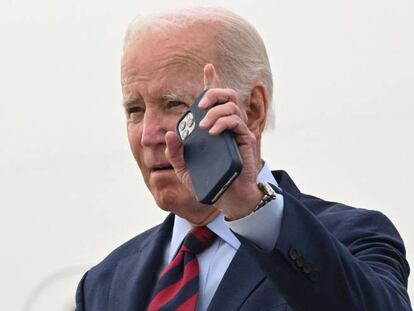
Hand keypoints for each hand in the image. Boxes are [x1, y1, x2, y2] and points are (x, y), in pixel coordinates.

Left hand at [165, 64, 261, 219]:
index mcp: (212, 127)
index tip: (208, 68)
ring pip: (231, 104)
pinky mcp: (244, 138)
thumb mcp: (185, 168)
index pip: (213, 101)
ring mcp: (236, 130)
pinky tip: (213, 131)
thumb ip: (176, 153)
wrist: (227, 196)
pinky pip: (236, 120)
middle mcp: (226, 124)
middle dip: (211, 92)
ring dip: (214, 110)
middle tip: (198, 105)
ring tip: (203, 126)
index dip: (211, 82)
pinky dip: (223, 122)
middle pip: (225, 95)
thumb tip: (169, 135)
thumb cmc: (208, 181)